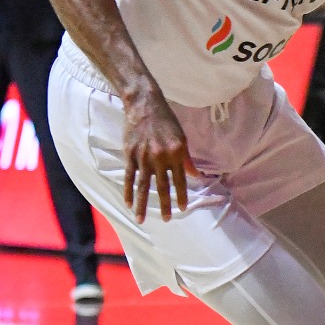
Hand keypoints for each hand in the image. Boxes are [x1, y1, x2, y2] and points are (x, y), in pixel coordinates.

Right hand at [122, 88, 197, 222]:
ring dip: (143, 205)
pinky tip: (129, 203)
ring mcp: (143, 157)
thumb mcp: (181, 137)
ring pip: (144, 186)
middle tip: (166, 220)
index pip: (180, 179)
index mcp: (176, 152)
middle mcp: (161, 156)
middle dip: (164, 205)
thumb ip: (186, 158)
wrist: (144, 104)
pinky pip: (129, 177)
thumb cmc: (166, 119)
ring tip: (141, 219)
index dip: (181, 195)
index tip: (181, 209)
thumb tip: (195, 175)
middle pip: (162, 186)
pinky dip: (128, 191)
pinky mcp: (130, 155)